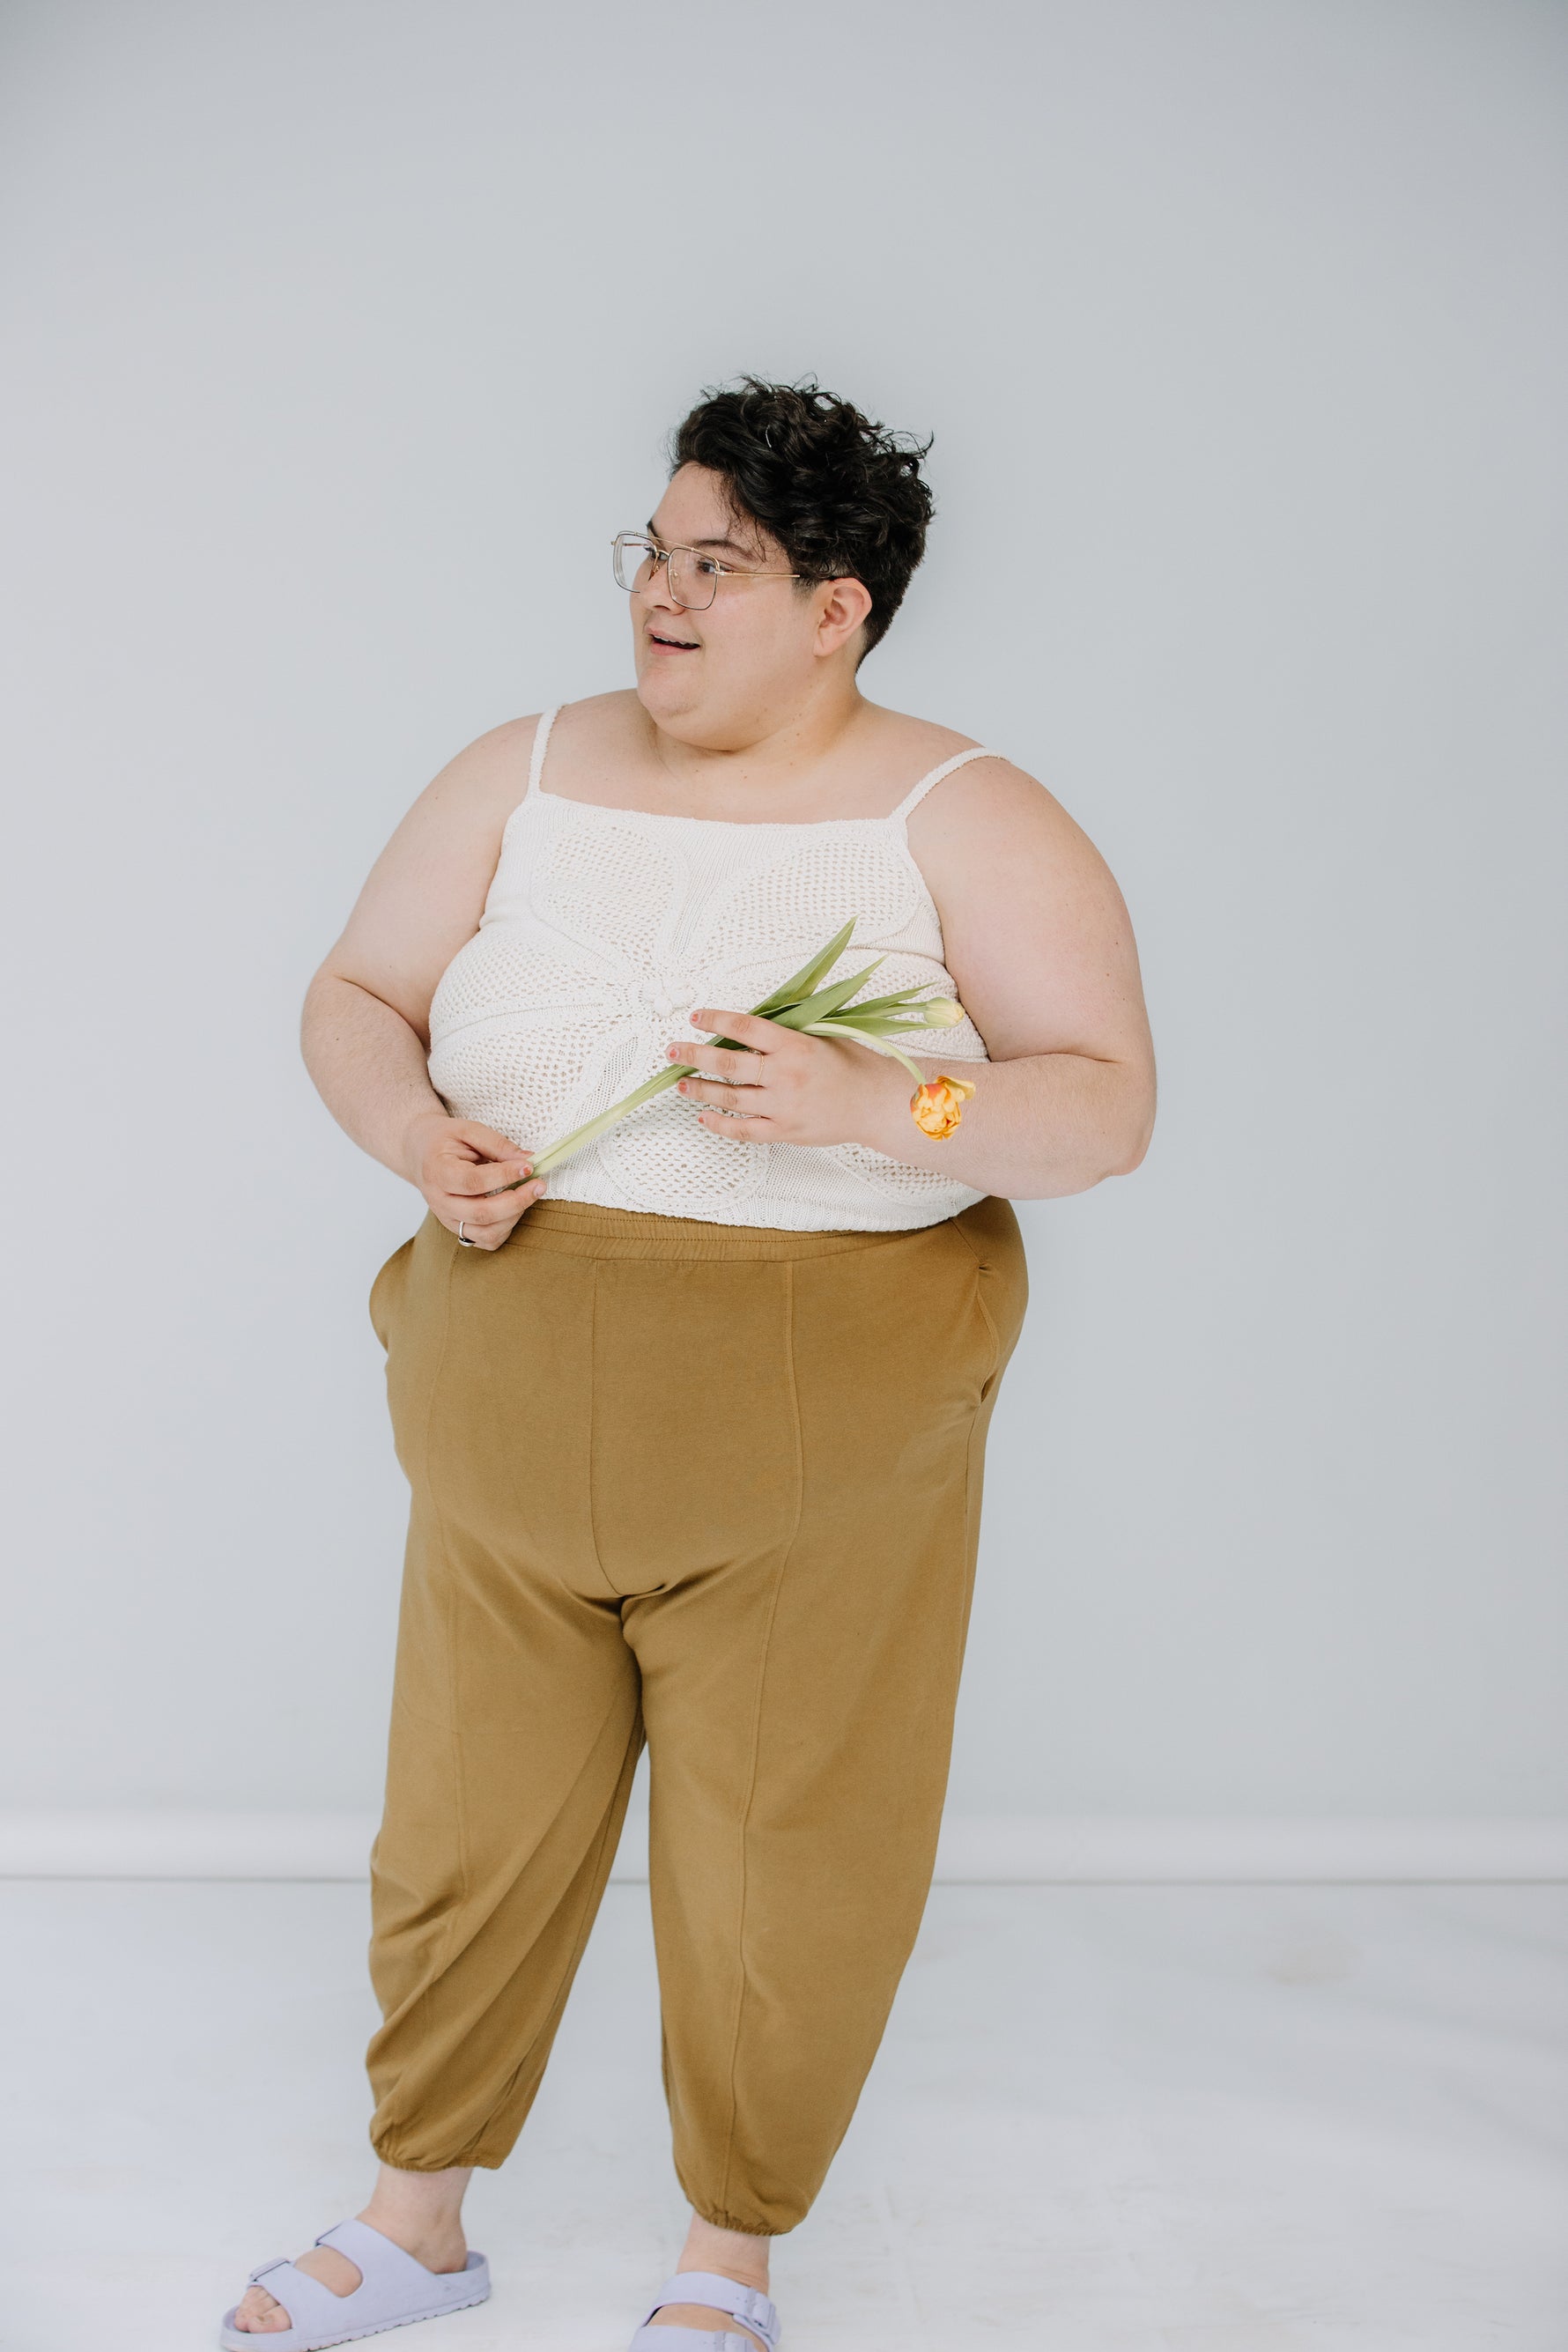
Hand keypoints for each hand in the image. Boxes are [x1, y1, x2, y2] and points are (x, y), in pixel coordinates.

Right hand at [402, 1110, 545, 1248]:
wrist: (420, 1153)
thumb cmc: (445, 1140)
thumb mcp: (468, 1130)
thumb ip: (497, 1144)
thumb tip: (528, 1159)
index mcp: (438, 1172)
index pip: (474, 1182)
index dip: (504, 1176)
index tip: (528, 1166)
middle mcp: (439, 1201)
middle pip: (481, 1213)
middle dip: (517, 1201)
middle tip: (539, 1184)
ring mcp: (448, 1219)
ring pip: (486, 1232)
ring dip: (514, 1216)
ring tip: (529, 1194)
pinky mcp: (458, 1228)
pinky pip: (486, 1240)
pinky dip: (506, 1229)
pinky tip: (514, 1208)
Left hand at [668, 1009, 890, 1146]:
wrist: (875, 1103)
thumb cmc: (851, 1065)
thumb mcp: (821, 1035)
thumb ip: (785, 1032)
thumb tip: (745, 1027)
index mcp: (794, 1045)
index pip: (745, 1028)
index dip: (716, 1021)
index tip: (696, 1018)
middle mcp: (785, 1075)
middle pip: (728, 1064)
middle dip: (694, 1056)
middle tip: (673, 1051)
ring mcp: (783, 1106)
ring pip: (730, 1098)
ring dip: (701, 1089)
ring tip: (681, 1083)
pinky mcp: (784, 1131)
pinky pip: (744, 1131)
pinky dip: (720, 1125)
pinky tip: (704, 1117)